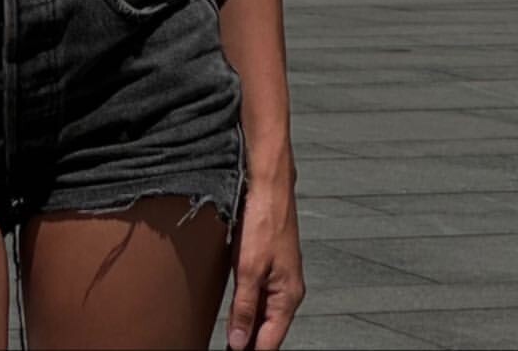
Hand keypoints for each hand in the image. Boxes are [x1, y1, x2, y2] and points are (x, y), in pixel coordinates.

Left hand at [227, 164, 304, 349]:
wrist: (268, 183)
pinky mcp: (271, 264)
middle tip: (229, 348)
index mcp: (288, 296)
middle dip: (249, 343)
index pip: (270, 342)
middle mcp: (288, 290)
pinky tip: (237, 312)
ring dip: (248, 326)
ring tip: (231, 339)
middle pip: (268, 330)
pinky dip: (249, 307)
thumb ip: (244, 308)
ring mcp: (280, 276)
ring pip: (263, 313)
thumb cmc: (264, 218)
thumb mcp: (248, 269)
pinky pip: (260, 295)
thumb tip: (239, 342)